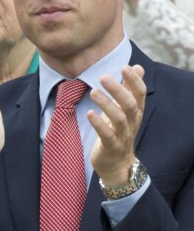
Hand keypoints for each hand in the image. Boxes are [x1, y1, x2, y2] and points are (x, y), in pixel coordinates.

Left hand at [89, 65, 145, 184]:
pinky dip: (99, 123)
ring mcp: (123, 135)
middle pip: (129, 104)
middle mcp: (132, 122)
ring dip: (106, 104)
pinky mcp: (111, 146)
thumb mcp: (125, 109)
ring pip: (119, 118)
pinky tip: (90, 113)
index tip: (125, 66)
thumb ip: (129, 89)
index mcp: (136, 112)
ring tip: (93, 92)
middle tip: (104, 77)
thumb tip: (138, 66)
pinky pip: (107, 134)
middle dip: (118, 90)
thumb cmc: (119, 131)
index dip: (134, 80)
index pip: (139, 93)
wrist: (117, 164)